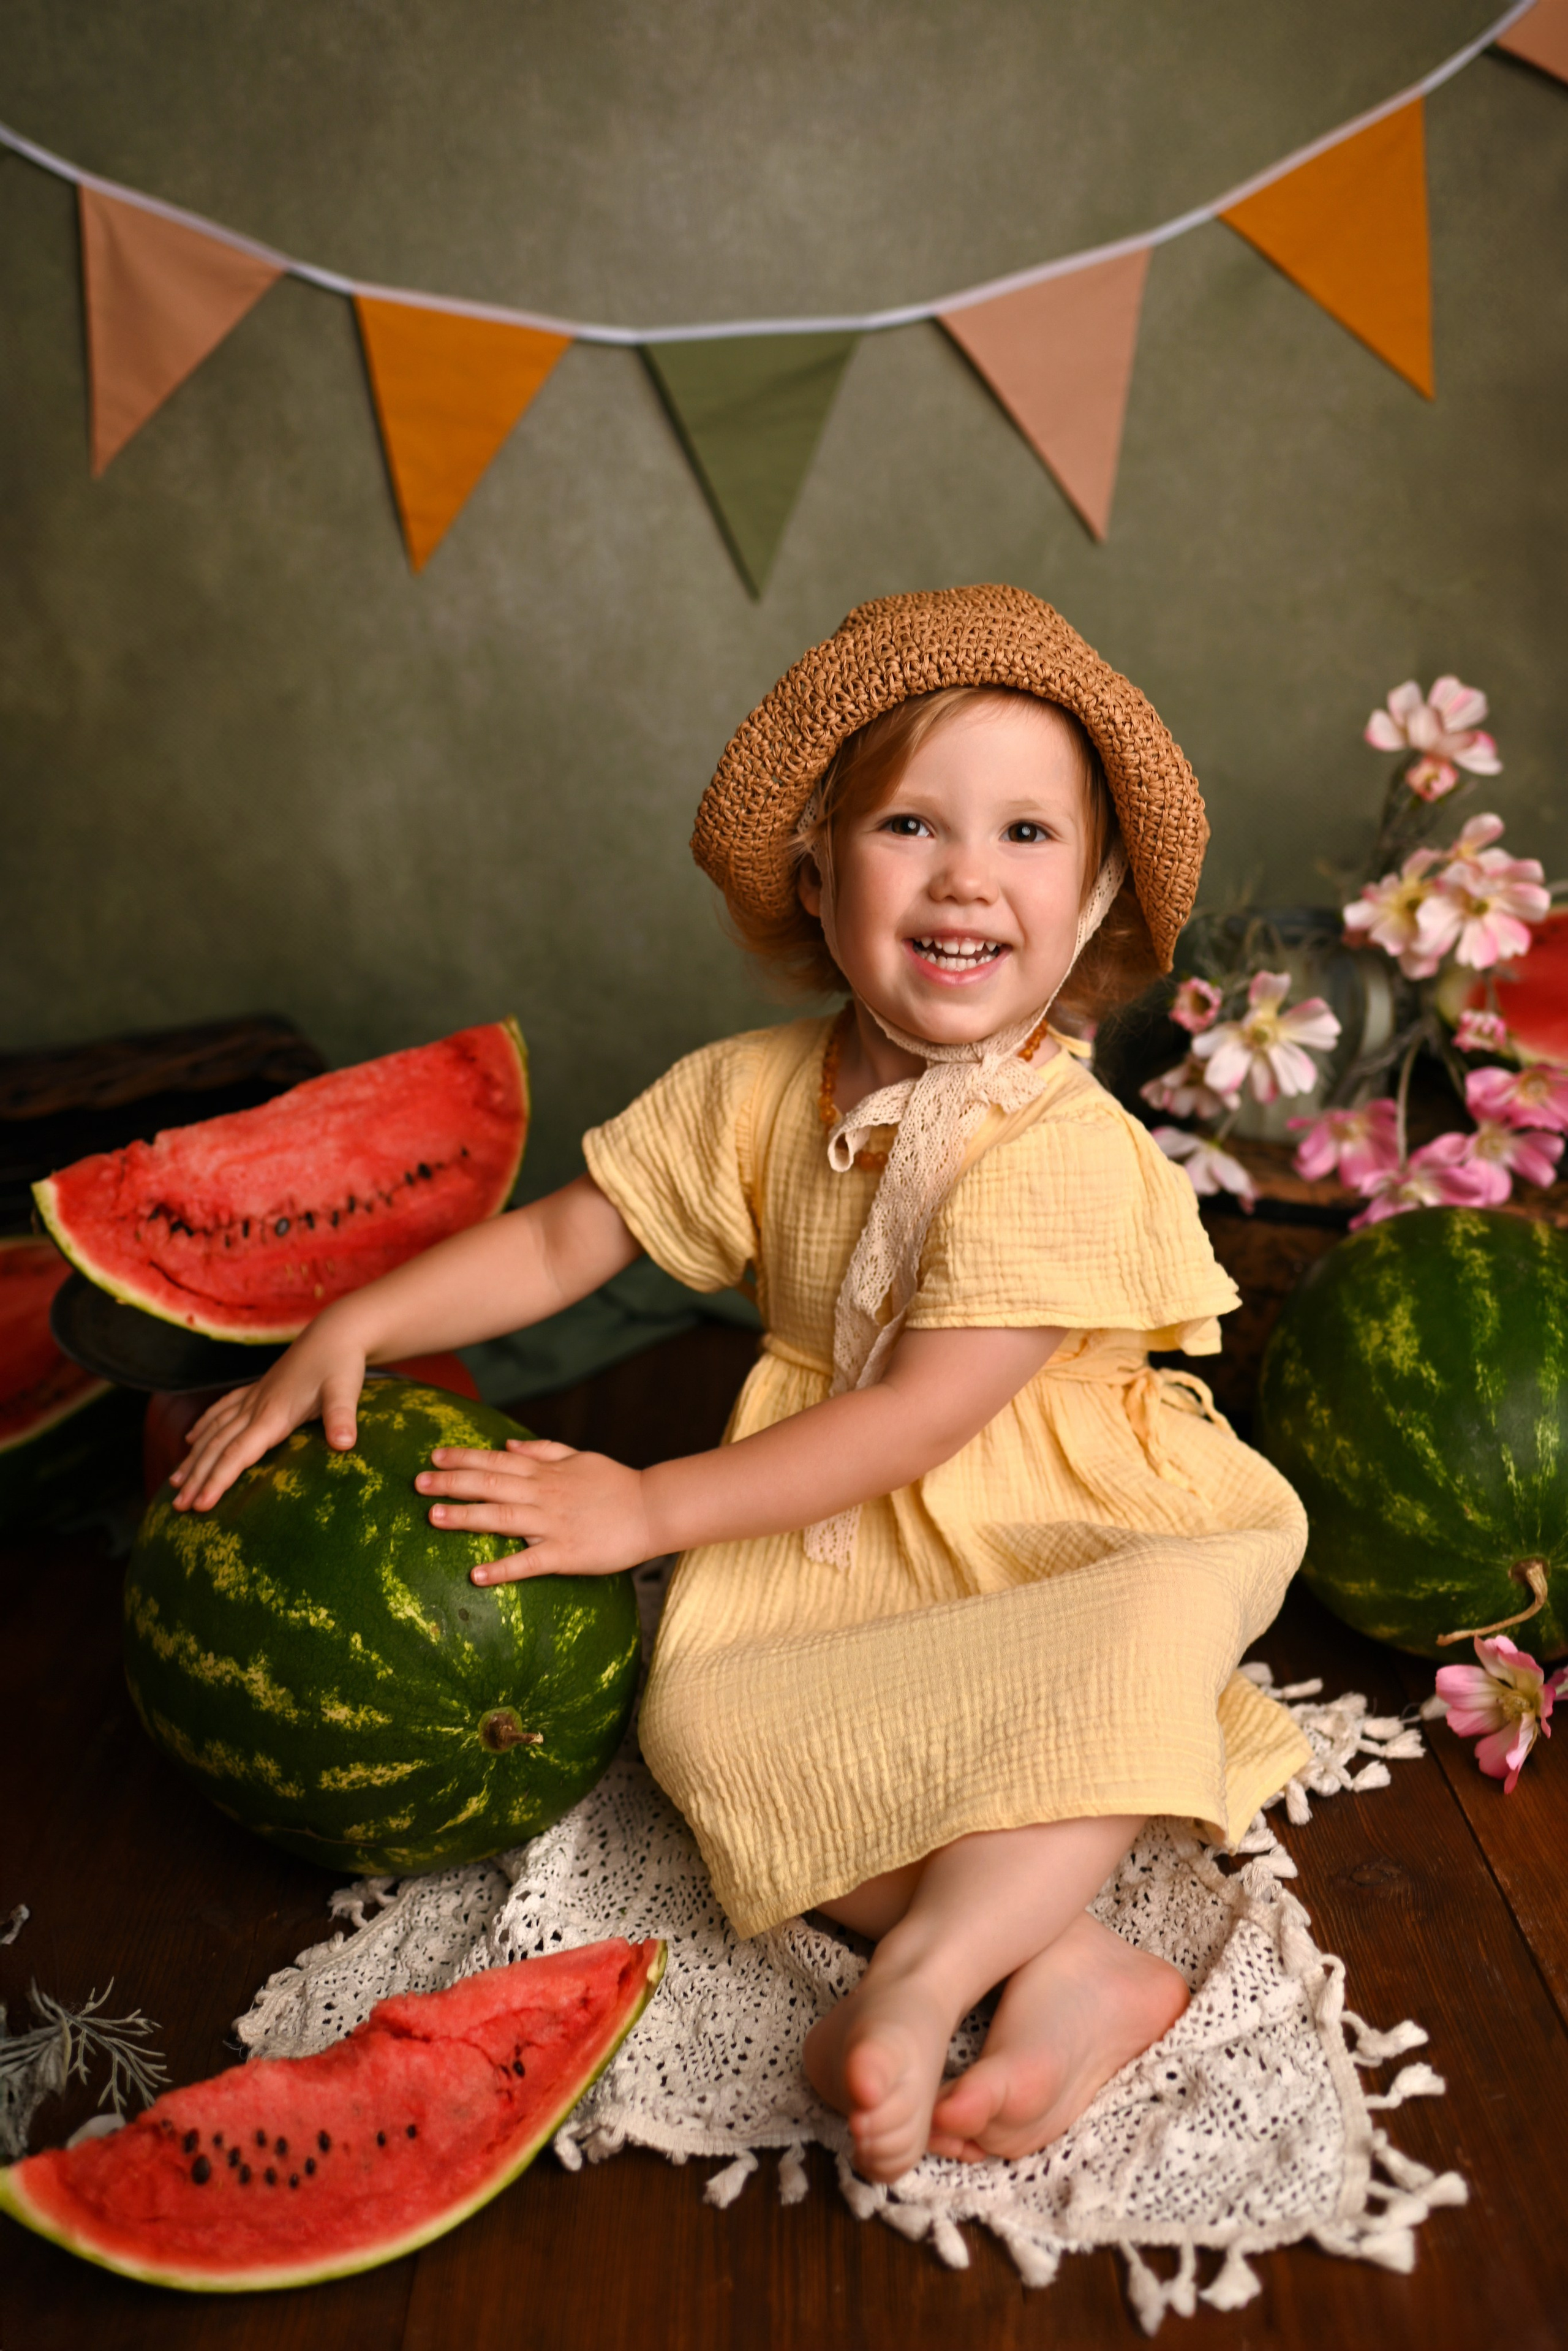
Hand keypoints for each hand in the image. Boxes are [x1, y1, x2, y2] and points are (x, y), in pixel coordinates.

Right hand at [170, 1318, 367, 1511]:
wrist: (336, 1331)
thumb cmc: (342, 1363)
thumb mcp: (346, 1389)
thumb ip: (342, 1417)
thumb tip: (345, 1444)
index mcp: (273, 1413)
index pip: (238, 1453)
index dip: (217, 1479)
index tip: (200, 1505)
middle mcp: (256, 1406)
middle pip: (218, 1446)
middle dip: (196, 1477)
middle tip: (178, 1507)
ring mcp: (254, 1397)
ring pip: (214, 1431)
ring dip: (193, 1457)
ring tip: (175, 1483)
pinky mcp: (259, 1390)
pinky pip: (222, 1411)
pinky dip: (203, 1427)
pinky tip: (191, 1439)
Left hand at [416, 1438, 652, 1582]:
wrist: (652, 1509)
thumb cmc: (615, 1484)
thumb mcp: (579, 1457)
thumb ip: (544, 1451)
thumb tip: (508, 1445)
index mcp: (545, 1472)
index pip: (495, 1461)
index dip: (462, 1458)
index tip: (433, 1456)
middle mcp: (543, 1494)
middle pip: (489, 1485)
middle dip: (451, 1483)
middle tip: (418, 1483)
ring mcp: (553, 1524)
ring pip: (501, 1518)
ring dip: (465, 1517)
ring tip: (433, 1517)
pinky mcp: (565, 1553)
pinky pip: (528, 1561)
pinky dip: (502, 1568)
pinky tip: (476, 1574)